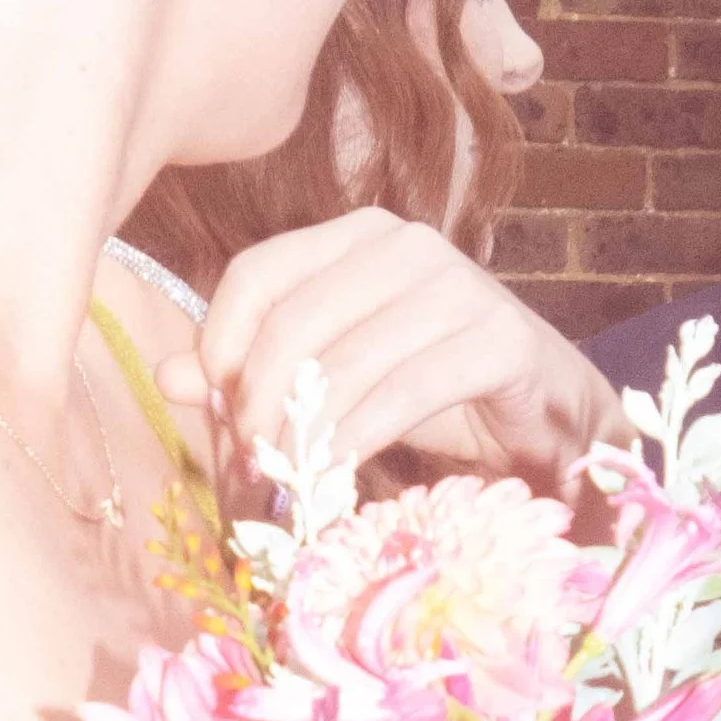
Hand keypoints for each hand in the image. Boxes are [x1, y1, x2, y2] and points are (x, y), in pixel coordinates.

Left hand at [153, 205, 630, 495]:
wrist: (551, 419)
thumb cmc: (436, 393)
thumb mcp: (336, 380)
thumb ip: (255, 373)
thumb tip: (169, 377)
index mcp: (357, 237)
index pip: (256, 274)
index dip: (221, 346)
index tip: (219, 412)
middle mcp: (405, 245)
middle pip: (291, 323)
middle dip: (260, 405)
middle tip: (254, 466)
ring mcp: (458, 285)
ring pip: (342, 363)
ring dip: (304, 435)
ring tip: (289, 483)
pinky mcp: (499, 338)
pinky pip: (400, 393)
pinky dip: (356, 442)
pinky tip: (336, 480)